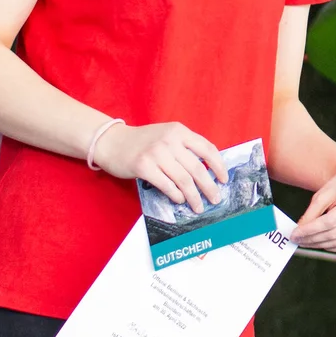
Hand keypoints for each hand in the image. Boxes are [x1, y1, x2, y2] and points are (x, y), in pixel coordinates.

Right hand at [89, 121, 226, 209]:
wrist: (112, 142)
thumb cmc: (143, 142)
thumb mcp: (166, 135)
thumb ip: (185, 147)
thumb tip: (208, 171)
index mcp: (179, 131)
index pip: (207, 148)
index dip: (218, 166)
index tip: (223, 179)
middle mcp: (169, 140)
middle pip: (197, 168)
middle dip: (209, 186)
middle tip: (215, 199)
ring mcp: (156, 153)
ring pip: (183, 179)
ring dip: (193, 196)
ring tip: (198, 206)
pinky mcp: (143, 166)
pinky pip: (167, 185)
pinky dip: (176, 195)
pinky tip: (179, 200)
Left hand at [291, 156, 335, 252]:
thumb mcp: (324, 192)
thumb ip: (312, 212)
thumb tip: (300, 231)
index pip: (331, 221)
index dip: (311, 230)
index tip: (294, 234)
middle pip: (335, 234)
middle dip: (312, 239)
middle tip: (296, 240)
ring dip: (319, 245)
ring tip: (305, 242)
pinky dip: (330, 247)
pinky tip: (319, 242)